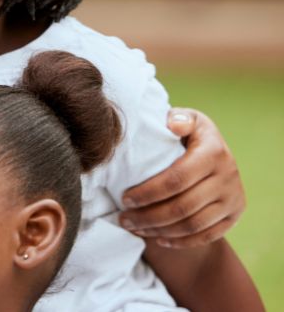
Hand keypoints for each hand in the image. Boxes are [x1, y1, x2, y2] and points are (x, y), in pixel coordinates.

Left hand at [119, 107, 245, 247]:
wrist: (216, 150)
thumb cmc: (188, 133)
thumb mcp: (186, 119)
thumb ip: (178, 119)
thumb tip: (173, 125)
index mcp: (213, 152)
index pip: (176, 179)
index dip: (148, 192)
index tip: (125, 199)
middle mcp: (228, 176)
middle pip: (183, 206)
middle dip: (149, 216)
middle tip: (124, 219)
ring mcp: (233, 197)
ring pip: (193, 224)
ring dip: (160, 230)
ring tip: (136, 228)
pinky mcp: (235, 213)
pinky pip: (207, 235)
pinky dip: (182, 241)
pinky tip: (159, 238)